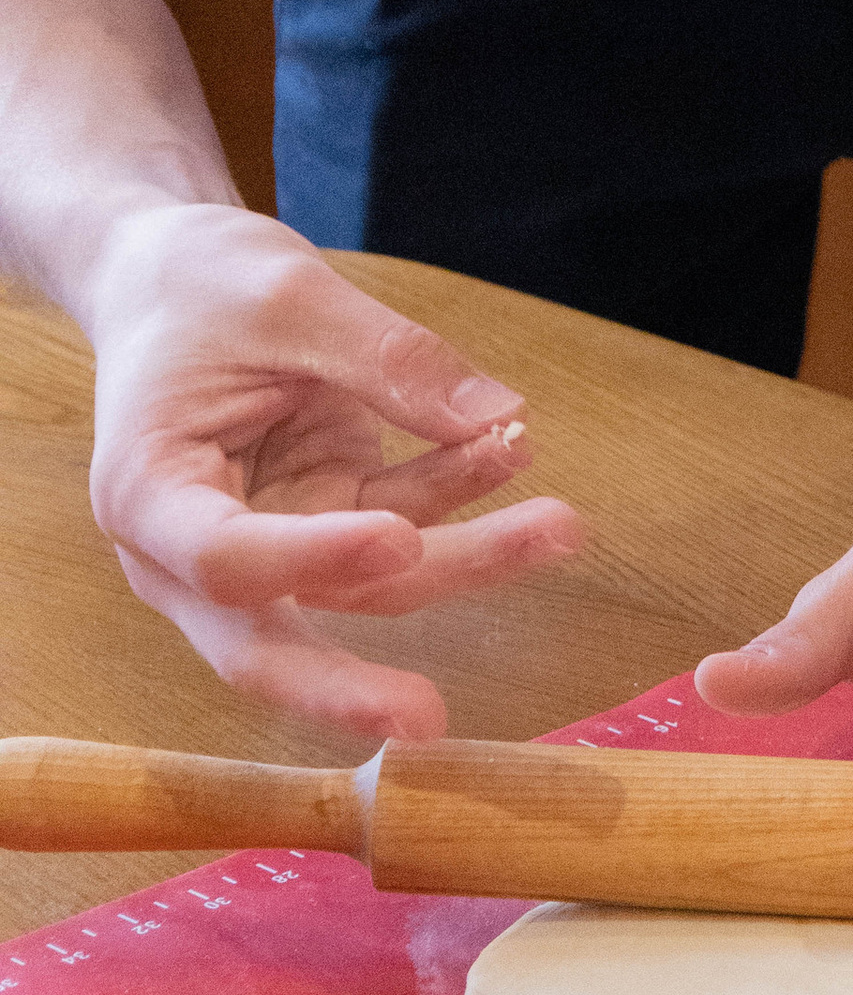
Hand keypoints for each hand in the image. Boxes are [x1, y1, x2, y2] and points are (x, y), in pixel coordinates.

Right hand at [84, 202, 581, 734]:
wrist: (170, 273)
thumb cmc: (200, 286)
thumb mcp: (289, 296)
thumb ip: (387, 359)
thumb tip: (496, 415)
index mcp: (148, 493)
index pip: (224, 556)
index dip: (310, 559)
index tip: (400, 540)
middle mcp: (193, 548)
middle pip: (272, 637)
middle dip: (352, 685)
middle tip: (429, 721)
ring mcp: (265, 543)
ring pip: (367, 585)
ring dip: (468, 558)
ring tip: (561, 525)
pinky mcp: (322, 519)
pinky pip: (401, 520)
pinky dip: (457, 488)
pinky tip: (511, 448)